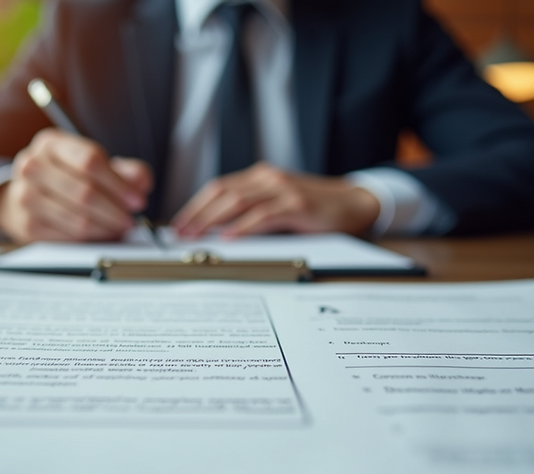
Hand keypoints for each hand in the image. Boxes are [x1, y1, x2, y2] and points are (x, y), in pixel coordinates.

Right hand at [0, 128, 151, 242]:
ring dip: (106, 227)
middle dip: (115, 209)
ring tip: (120, 228)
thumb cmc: (67, 175)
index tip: (136, 199)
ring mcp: (25, 195)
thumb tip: (141, 181)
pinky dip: (91, 238)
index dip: (118, 183)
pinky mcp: (27, 223)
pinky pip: (68, 236)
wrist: (29, 193)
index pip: (89, 160)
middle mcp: (32, 165)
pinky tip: (102, 234)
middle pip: (84, 191)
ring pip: (77, 218)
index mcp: (52, 144)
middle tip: (131, 219)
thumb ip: (125, 170)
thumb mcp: (96, 164)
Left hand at [171, 163, 380, 238]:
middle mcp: (268, 178)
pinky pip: (263, 215)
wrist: (355, 202)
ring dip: (212, 220)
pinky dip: (243, 226)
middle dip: (197, 214)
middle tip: (179, 233)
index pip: (219, 188)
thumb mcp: (280, 204)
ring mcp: (283, 189)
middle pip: (221, 192)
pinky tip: (229, 236)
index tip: (179, 224)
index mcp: (260, 177)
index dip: (195, 205)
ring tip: (196, 235)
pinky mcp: (297, 204)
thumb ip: (253, 211)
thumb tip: (217, 231)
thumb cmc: (316, 208)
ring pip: (237, 202)